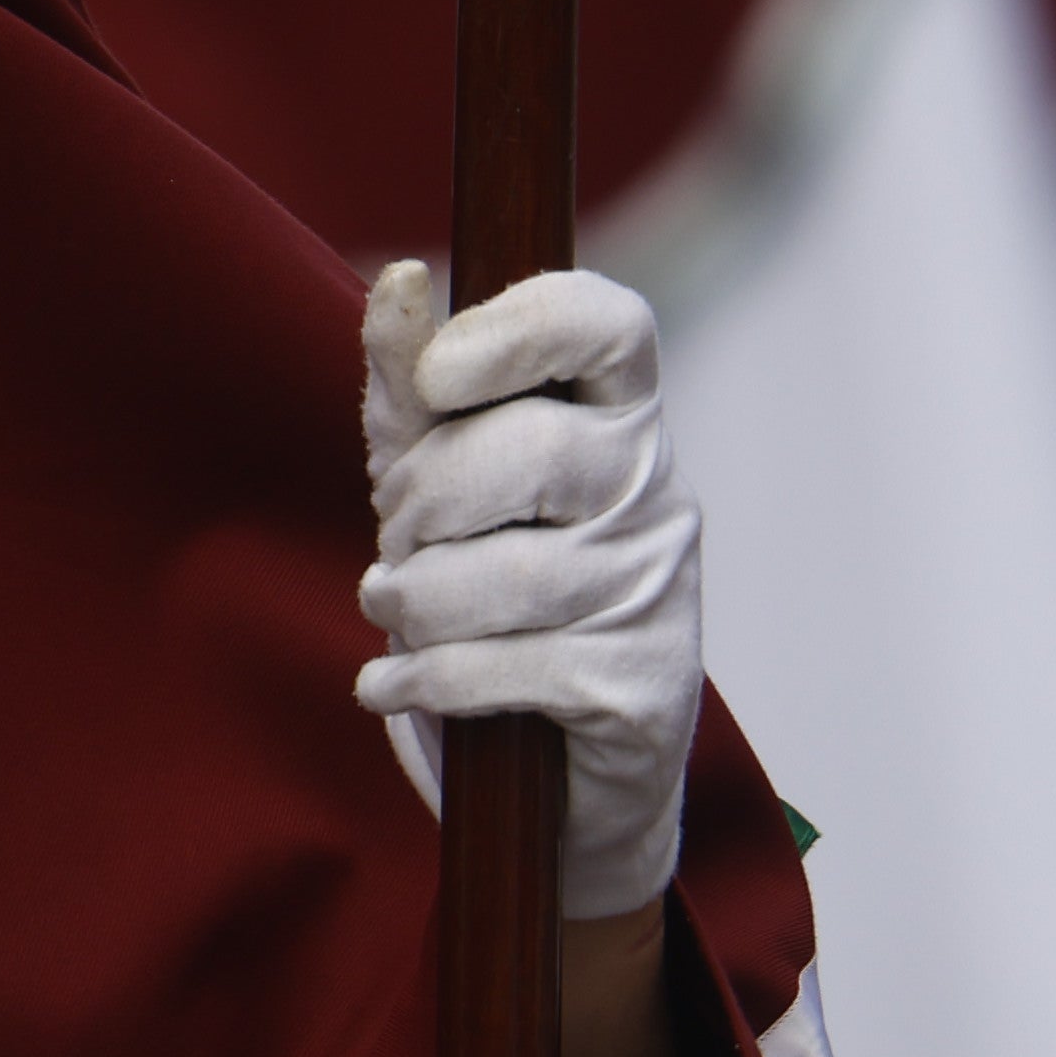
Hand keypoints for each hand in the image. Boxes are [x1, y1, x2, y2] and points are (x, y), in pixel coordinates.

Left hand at [351, 260, 703, 922]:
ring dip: (413, 600)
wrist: (558, 777)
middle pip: (531, 449)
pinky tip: (394, 681)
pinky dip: (423, 678)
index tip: (437, 375)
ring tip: (397, 610)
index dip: (520, 328)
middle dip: (423, 501)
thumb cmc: (490, 592)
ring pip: (506, 573)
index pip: (609, 324)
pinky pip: (505, 667)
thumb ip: (410, 386)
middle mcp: (658, 492)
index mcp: (617, 416)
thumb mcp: (434, 480)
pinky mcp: (641, 689)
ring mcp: (661, 592)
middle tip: (398, 538)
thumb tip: (397, 279)